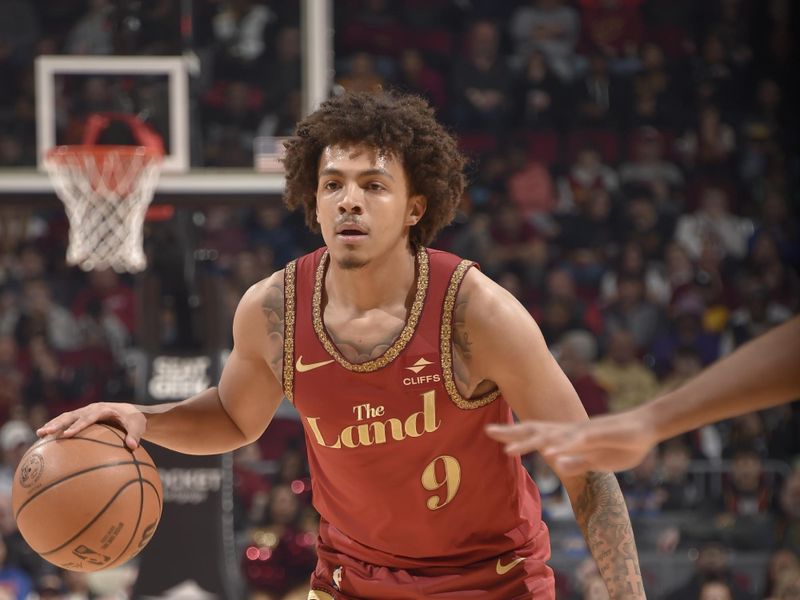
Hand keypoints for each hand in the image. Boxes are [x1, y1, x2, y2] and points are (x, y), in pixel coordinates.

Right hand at [37, 402, 145, 449]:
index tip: (67, 435)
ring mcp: (84, 412)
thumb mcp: (139, 425)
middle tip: (45, 432)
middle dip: (58, 424)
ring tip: (40, 434)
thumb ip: (135, 434)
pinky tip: (45, 439)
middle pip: (72, 416)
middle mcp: (91, 409)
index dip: (77, 426)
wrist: (130, 411)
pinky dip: (57, 427)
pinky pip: (67, 422)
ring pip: (66, 417)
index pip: (88, 418)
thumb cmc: (134, 419)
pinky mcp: (81, 417)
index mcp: (103, 409)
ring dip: (53, 424)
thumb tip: (132, 446)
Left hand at [485, 411, 657, 475]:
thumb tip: (555, 464)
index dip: (513, 432)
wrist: (648, 428)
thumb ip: (576, 462)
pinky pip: (577, 442)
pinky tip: (550, 453)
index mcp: (568, 435)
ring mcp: (584, 432)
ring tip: (508, 449)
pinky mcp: (599, 437)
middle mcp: (571, 430)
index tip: (491, 432)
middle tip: (487, 432)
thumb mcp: (597, 460)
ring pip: (552, 436)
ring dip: (530, 442)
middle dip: (512, 432)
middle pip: (536, 430)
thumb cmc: (622, 444)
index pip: (535, 432)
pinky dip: (562, 447)